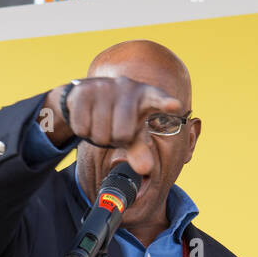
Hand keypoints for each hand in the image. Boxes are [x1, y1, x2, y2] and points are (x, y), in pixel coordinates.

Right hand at [42, 77, 182, 148]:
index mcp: (146, 95)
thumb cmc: (118, 118)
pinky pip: (83, 128)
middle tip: (114, 128)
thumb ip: (140, 151)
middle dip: (116, 139)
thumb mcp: (132, 134)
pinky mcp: (83, 91)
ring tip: (101, 122)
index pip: (158, 99)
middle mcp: (126, 86)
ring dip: (98, 136)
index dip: (165, 103)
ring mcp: (104, 87)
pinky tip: (87, 118)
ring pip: (100, 133)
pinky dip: (84, 131)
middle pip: (122, 134)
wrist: (85, 98)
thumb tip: (146, 170)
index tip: (175, 106)